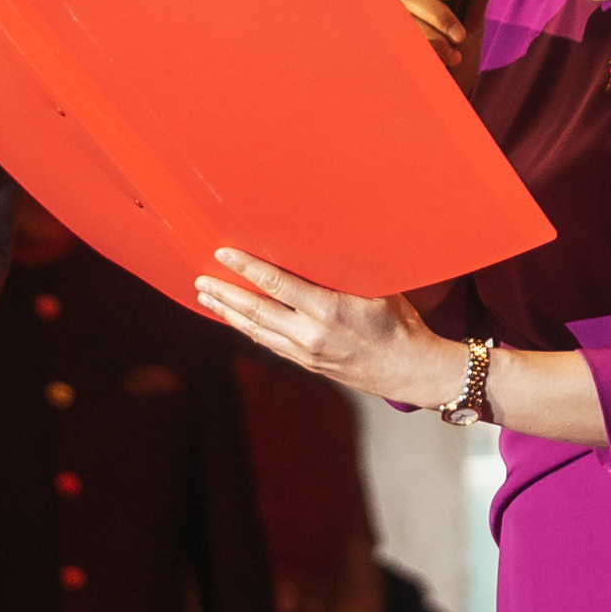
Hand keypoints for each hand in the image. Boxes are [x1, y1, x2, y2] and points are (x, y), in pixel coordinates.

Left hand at [197, 247, 464, 408]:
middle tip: (199, 279)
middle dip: (224, 294)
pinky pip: (269, 343)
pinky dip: (248, 329)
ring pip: (257, 331)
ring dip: (229, 313)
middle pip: (256, 311)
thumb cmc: (400, 323)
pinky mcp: (308, 364)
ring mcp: (307, 353)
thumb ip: (343, 270)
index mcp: (329, 310)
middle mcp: (312, 334)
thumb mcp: (378, 288)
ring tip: (206, 297)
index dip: (246, 268)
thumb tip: (318, 241)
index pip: (276, 284)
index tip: (223, 254)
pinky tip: (235, 320)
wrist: (411, 370)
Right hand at [388, 0, 471, 73]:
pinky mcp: (389, 49)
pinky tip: (437, 65)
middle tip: (460, 36)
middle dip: (439, 16)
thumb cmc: (460, 58)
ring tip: (453, 56)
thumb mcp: (473, 25)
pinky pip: (400, 42)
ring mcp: (393, 26)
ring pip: (404, 19)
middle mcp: (399, 5)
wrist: (453, 95)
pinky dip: (423, 53)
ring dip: (432, 39)